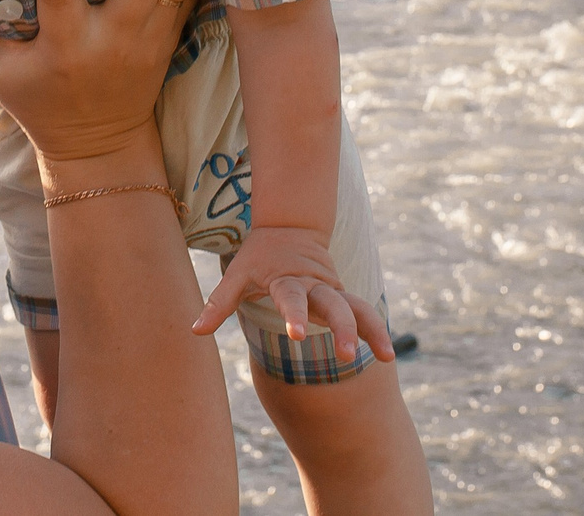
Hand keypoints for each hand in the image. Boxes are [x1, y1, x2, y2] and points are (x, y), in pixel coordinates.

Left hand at [193, 225, 396, 364]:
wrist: (291, 228)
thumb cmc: (259, 257)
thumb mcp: (237, 275)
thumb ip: (219, 303)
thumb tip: (194, 331)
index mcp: (287, 279)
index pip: (290, 299)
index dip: (294, 316)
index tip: (297, 336)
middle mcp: (315, 285)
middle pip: (333, 305)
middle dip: (342, 328)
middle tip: (347, 354)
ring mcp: (332, 291)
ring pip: (357, 308)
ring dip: (372, 330)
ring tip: (388, 356)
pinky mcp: (343, 297)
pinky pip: (364, 313)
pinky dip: (376, 330)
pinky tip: (388, 354)